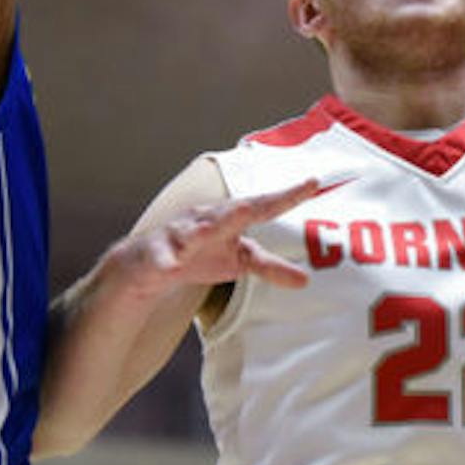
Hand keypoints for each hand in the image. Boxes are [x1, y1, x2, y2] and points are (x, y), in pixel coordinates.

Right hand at [118, 176, 323, 296]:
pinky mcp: (156, 254)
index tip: (312, 183)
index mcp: (229, 217)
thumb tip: (306, 280)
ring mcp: (179, 235)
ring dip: (200, 229)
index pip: (263, 207)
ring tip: (209, 229)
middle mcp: (206, 219)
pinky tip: (169, 267)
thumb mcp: (240, 261)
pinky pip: (160, 258)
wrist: (152, 264)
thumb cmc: (202, 254)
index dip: (287, 197)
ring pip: (191, 232)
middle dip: (240, 209)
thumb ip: (271, 267)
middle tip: (252, 205)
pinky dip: (164, 261)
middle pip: (226, 214)